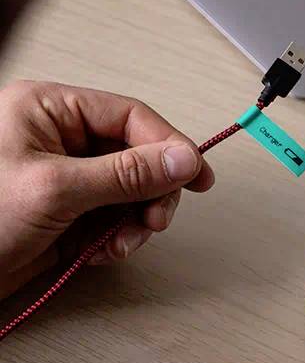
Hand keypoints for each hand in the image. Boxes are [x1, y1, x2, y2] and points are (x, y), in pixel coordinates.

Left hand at [0, 80, 213, 299]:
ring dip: (136, 222)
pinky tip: (102, 252)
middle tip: (156, 219)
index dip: (169, 146)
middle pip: (138, 156)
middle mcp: (60, 140)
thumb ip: (126, 173)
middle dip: (152, 192)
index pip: (130, 117)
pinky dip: (118, 239)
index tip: (197, 175)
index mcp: (49, 110)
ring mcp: (65, 179)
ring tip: (121, 242)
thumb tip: (183, 158)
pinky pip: (114, 220)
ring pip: (131, 193)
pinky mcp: (67, 213)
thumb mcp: (56, 188)